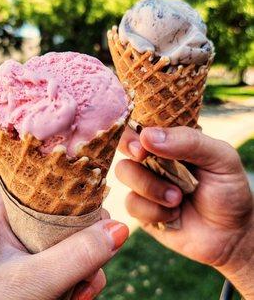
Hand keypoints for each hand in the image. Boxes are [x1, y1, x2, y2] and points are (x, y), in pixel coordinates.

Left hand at [0, 194, 128, 299]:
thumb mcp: (29, 282)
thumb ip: (75, 256)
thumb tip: (122, 228)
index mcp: (3, 216)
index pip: (43, 183)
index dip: (73, 187)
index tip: (97, 200)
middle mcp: (20, 230)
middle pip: (68, 215)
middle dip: (88, 238)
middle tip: (94, 261)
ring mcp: (32, 254)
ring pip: (76, 243)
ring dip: (89, 266)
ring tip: (82, 293)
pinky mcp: (43, 276)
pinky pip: (74, 267)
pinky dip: (84, 282)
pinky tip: (79, 298)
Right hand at [116, 126, 253, 297]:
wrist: (231, 234)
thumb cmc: (228, 190)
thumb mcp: (220, 158)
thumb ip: (188, 141)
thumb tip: (147, 136)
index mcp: (171, 140)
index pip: (144, 122)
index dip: (135, 129)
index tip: (143, 143)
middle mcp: (153, 158)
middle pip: (125, 143)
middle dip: (131, 149)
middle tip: (142, 156)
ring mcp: (145, 182)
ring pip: (124, 171)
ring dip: (149, 186)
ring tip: (177, 198)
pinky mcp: (141, 209)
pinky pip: (131, 203)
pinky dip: (153, 211)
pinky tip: (173, 215)